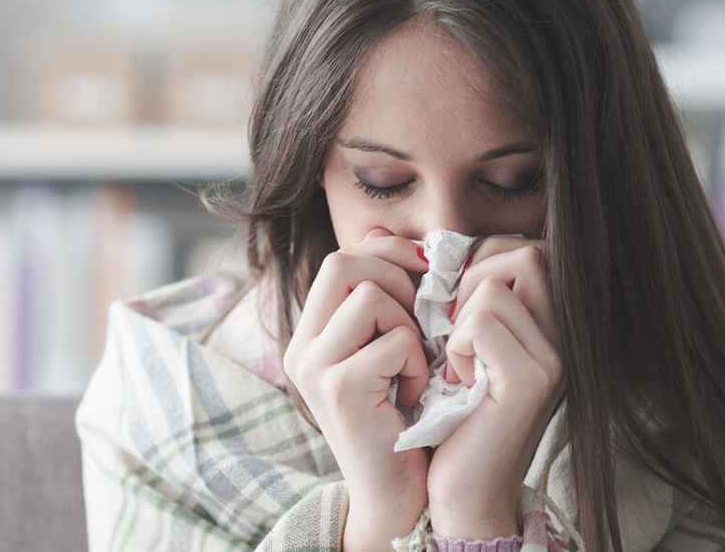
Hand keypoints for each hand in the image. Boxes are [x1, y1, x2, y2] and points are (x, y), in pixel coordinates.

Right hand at [282, 227, 432, 546]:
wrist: (397, 494)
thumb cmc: (403, 418)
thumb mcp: (388, 347)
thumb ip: (381, 296)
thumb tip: (381, 231)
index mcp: (310, 333)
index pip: (340, 257)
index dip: (387, 253)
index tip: (423, 274)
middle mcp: (301, 347)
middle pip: (345, 263)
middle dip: (397, 278)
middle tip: (421, 317)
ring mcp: (314, 367)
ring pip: (371, 297)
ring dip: (409, 325)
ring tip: (414, 363)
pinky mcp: (338, 389)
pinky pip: (395, 341)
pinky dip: (418, 363)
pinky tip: (416, 392)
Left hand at [426, 235, 565, 539]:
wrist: (460, 489)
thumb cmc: (447, 414)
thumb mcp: (448, 342)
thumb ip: (445, 292)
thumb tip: (391, 236)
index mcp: (546, 323)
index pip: (522, 248)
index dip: (477, 263)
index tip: (452, 309)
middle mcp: (563, 335)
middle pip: (523, 252)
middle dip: (471, 281)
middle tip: (452, 330)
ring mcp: (554, 357)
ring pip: (495, 284)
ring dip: (459, 320)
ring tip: (458, 362)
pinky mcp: (532, 380)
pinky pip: (483, 320)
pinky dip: (457, 345)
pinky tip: (460, 381)